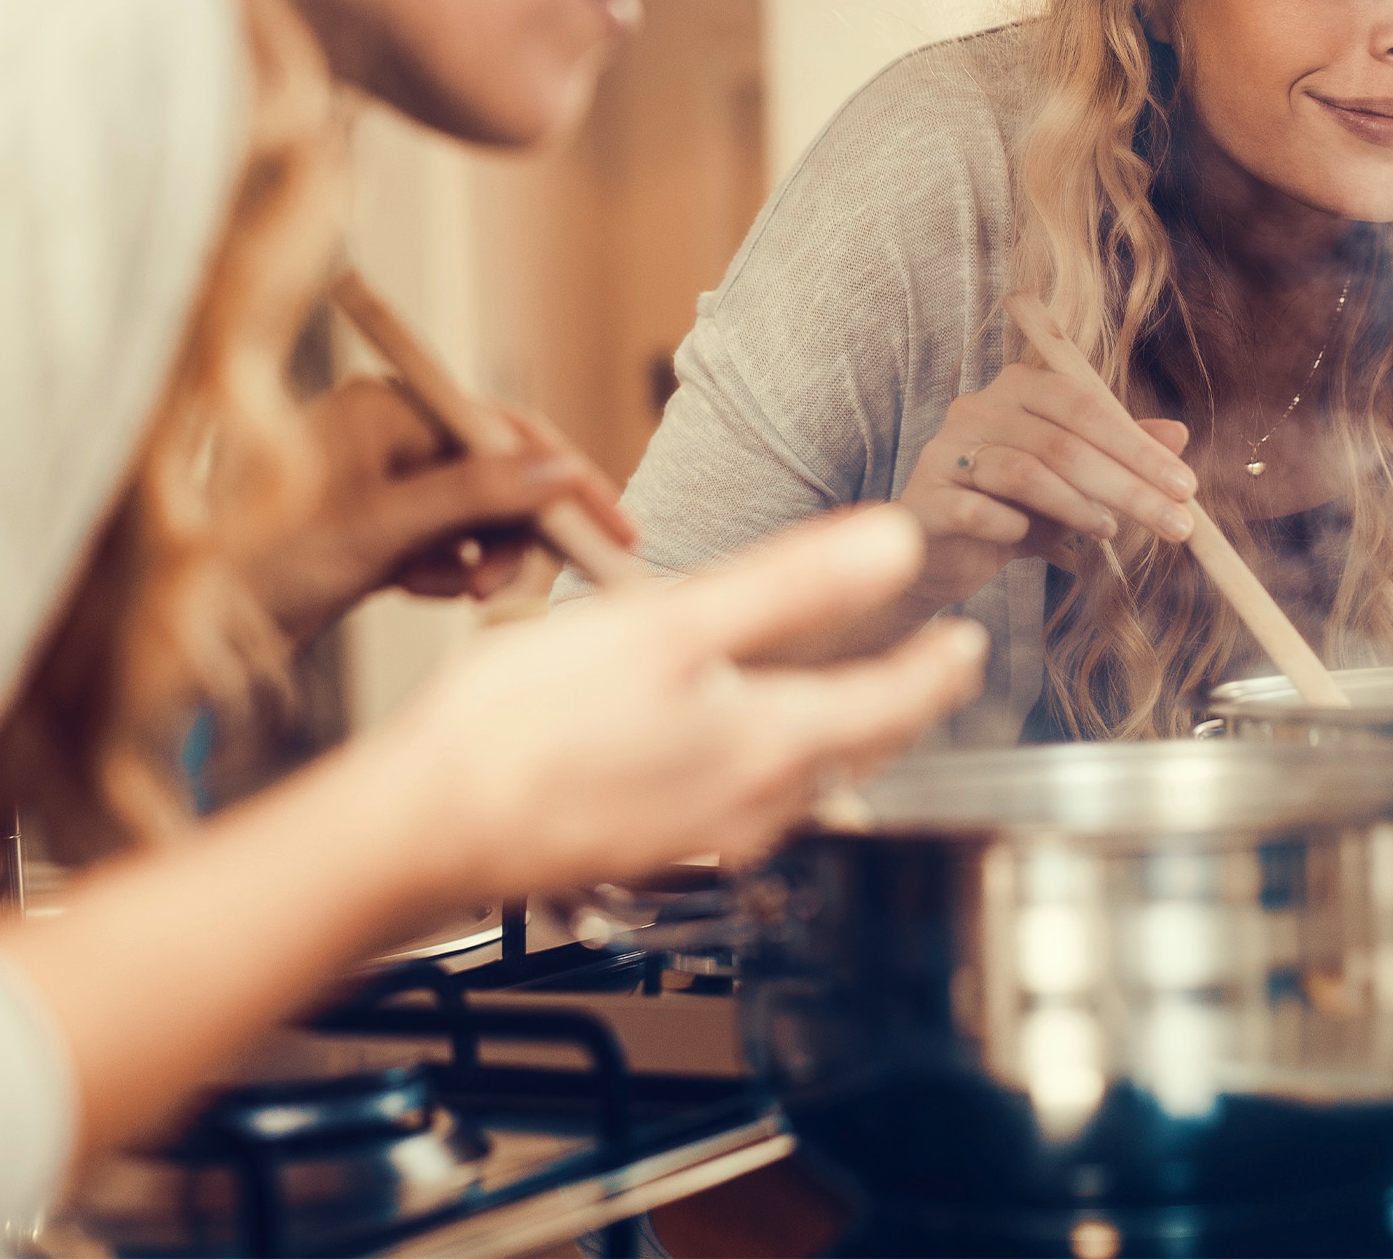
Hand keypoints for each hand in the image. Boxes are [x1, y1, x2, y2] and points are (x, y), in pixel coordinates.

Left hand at [250, 377, 635, 645]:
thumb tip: (559, 474)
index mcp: (389, 405)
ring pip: (478, 514)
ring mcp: (385, 481)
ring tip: (470, 593)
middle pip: (499, 473)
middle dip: (519, 529)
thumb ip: (475, 494)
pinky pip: (447, 543)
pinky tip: (423, 589)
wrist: (186, 632)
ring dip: (487, 557)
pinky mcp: (378, 529)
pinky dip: (449, 571)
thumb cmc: (261, 562)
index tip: (614, 524)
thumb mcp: (380, 526)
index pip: (506, 430)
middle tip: (528, 582)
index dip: (565, 476)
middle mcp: (391, 433)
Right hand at [391, 506, 988, 891]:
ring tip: (854, 692)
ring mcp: (703, 839)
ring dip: (843, 734)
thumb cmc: (530, 722)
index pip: (893, 705)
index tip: (968, 644)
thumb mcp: (672, 623)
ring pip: (806, 780)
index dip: (937, 669)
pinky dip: (779, 758)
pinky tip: (745, 736)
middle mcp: (753, 807)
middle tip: (930, 666)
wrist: (423, 829)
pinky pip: (749, 800)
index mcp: (770, 745)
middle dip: (901, 704)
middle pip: (857, 749)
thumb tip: (896, 546)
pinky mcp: (654, 847)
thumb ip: (793, 584)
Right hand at [899, 361, 1197, 611]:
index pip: (1085, 405)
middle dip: (1127, 486)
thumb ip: (1118, 453)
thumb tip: (1179, 435)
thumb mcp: (1073, 479)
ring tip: (1108, 531)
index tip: (1186, 487)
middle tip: (1176, 524)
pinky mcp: (925, 499)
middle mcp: (978, 408)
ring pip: (1023, 471)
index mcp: (1019, 387)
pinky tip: (1032, 540)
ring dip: (1077, 506)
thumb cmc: (1012, 507)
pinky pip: (978, 510)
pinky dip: (1016, 528)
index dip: (1138, 446)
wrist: (939, 554)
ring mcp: (946, 451)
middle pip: (1062, 441)